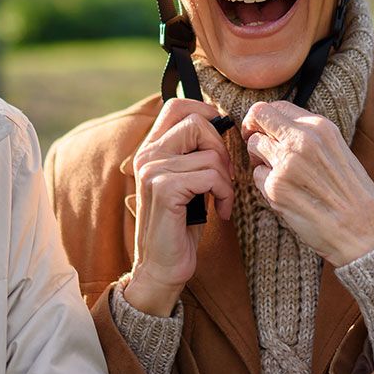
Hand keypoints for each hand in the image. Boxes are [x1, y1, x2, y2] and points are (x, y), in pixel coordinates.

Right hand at [125, 98, 234, 315]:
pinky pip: (211, 176)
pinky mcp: (164, 189)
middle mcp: (147, 155)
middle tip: (224, 178)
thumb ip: (193, 154)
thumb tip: (220, 124)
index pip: (176, 106)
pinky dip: (224, 194)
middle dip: (222, 149)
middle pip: (198, 123)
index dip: (205, 111)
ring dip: (226, 180)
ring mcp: (153, 171)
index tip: (219, 137)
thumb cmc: (181, 225)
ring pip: (210, 154)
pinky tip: (219, 212)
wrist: (161, 268)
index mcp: (150, 149)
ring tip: (221, 199)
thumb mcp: (188, 181)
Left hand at [242, 100, 373, 265]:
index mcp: (320, 127)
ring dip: (259, 158)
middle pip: (258, 116)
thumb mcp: (336, 151)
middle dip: (251, 128)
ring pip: (253, 145)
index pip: (277, 106)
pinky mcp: (275, 188)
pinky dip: (264, 184)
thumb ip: (308, 136)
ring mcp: (286, 163)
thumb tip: (278, 128)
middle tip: (256, 144)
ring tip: (278, 174)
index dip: (264, 118)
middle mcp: (302, 140)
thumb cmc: (353, 194)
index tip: (263, 129)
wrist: (363, 230)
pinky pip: (256, 176)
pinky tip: (285, 194)